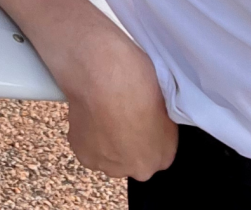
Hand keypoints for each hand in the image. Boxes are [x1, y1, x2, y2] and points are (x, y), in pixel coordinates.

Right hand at [48, 15, 178, 180]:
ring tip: (101, 113)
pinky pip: (87, 149)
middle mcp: (139, 170)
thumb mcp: (165, 99)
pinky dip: (86, 135)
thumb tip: (153, 119)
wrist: (103, 80)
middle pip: (132, 160)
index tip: (140, 117)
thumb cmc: (138, 81)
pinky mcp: (86, 158)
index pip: (159, 153)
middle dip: (127, 143)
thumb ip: (161, 121)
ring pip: (108, 158)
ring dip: (105, 142)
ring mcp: (111, 167)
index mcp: (163, 156)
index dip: (148, 133)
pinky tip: (89, 115)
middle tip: (119, 114)